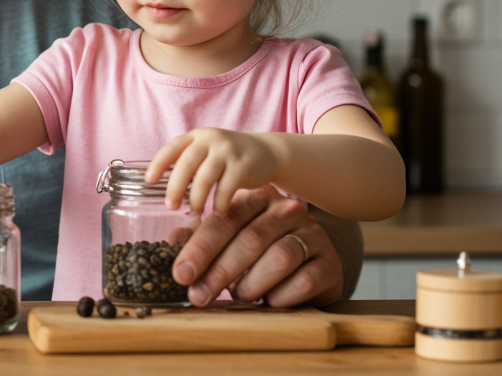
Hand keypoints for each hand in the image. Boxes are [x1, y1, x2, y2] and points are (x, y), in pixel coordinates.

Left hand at [147, 128, 278, 213]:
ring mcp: (228, 151)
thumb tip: (163, 190)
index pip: (172, 148)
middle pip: (186, 163)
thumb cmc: (228, 158)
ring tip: (194, 211)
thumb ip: (188, 164)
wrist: (266, 153)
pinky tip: (217, 211)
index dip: (158, 164)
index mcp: (196, 137)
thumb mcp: (207, 153)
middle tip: (171, 206)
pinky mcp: (244, 165)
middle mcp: (211, 140)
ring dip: (196, 198)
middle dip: (175, 187)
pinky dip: (219, 203)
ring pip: (204, 177)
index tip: (148, 181)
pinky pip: (226, 188)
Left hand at [172, 185, 342, 307]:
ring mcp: (313, 235)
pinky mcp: (330, 262)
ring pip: (279, 258)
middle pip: (250, 240)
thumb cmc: (261, 253)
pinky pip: (304, 281)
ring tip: (240, 295)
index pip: (225, 220)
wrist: (311, 266)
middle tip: (199, 296)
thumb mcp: (231, 240)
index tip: (181, 274)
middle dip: (219, 272)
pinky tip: (271, 301)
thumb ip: (202, 238)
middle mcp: (288, 211)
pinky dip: (281, 296)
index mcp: (258, 199)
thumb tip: (171, 243)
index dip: (200, 248)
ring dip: (252, 284)